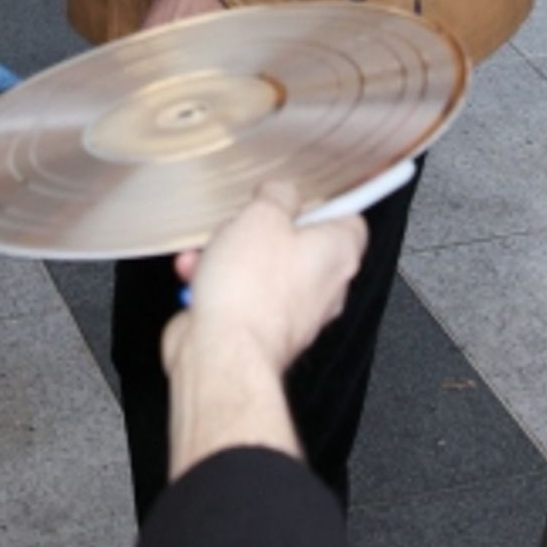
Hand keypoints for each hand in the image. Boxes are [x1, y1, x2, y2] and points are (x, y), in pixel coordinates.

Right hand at [164, 181, 367, 381]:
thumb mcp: (261, 217)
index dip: (324, 201)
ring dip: (228, 254)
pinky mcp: (262, 330)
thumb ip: (277, 195)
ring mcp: (293, 312)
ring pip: (262, 267)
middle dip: (259, 229)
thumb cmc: (251, 291)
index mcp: (337, 254)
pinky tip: (196, 277)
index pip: (350, 218)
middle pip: (297, 242)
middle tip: (242, 224)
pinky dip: (218, 282)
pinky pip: (242, 294)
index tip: (300, 192)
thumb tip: (280, 193)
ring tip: (209, 253)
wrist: (223, 353)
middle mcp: (323, 287)